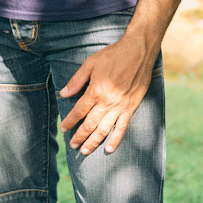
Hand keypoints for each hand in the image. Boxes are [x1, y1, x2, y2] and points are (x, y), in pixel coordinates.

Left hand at [59, 33, 157, 155]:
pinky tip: (108, 148)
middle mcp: (107, 102)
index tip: (63, 128)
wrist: (138, 52)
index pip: (79, 111)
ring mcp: (120, 106)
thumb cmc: (113, 55)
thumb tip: (64, 93)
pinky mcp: (131, 107)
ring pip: (104, 129)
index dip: (69, 121)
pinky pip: (122, 127)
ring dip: (93, 142)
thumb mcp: (90, 63)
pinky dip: (115, 139)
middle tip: (72, 144)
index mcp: (95, 91)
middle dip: (79, 136)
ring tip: (85, 150)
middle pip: (90, 124)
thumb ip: (77, 80)